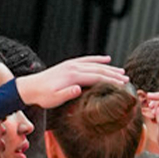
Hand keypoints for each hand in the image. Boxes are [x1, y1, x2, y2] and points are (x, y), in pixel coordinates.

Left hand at [13, 55, 127, 108]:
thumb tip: (78, 89)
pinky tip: (107, 59)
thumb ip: (67, 93)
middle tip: (128, 80)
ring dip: (110, 68)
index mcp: (72, 76)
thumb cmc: (43, 96)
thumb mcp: (54, 99)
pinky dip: (98, 59)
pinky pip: (87, 60)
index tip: (123, 85)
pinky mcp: (69, 65)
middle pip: (99, 70)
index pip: (96, 77)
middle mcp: (74, 67)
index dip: (111, 81)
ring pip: (95, 65)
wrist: (30, 88)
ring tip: (122, 72)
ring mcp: (72, 64)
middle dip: (114, 74)